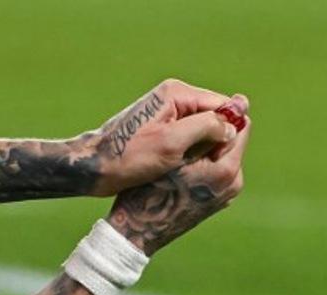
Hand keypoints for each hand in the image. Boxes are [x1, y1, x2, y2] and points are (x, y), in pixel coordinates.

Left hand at [77, 79, 241, 195]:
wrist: (93, 169)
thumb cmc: (128, 157)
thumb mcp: (171, 143)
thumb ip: (206, 128)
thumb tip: (233, 124)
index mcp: (177, 93)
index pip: (222, 105)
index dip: (228, 131)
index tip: (219, 157)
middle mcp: (174, 98)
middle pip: (213, 118)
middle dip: (214, 142)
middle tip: (201, 166)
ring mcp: (167, 114)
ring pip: (202, 132)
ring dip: (201, 151)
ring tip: (188, 169)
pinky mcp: (161, 130)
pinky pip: (188, 140)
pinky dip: (190, 155)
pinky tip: (181, 170)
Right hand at [107, 112, 250, 255]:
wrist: (136, 231)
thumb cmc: (149, 189)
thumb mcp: (176, 152)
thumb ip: (208, 128)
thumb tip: (240, 101)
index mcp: (228, 171)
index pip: (239, 126)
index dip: (219, 114)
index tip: (195, 113)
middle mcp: (233, 185)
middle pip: (229, 142)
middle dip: (210, 133)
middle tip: (181, 132)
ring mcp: (225, 196)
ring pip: (220, 156)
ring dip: (204, 147)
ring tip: (178, 148)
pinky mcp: (216, 202)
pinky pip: (213, 172)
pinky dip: (200, 164)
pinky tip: (179, 166)